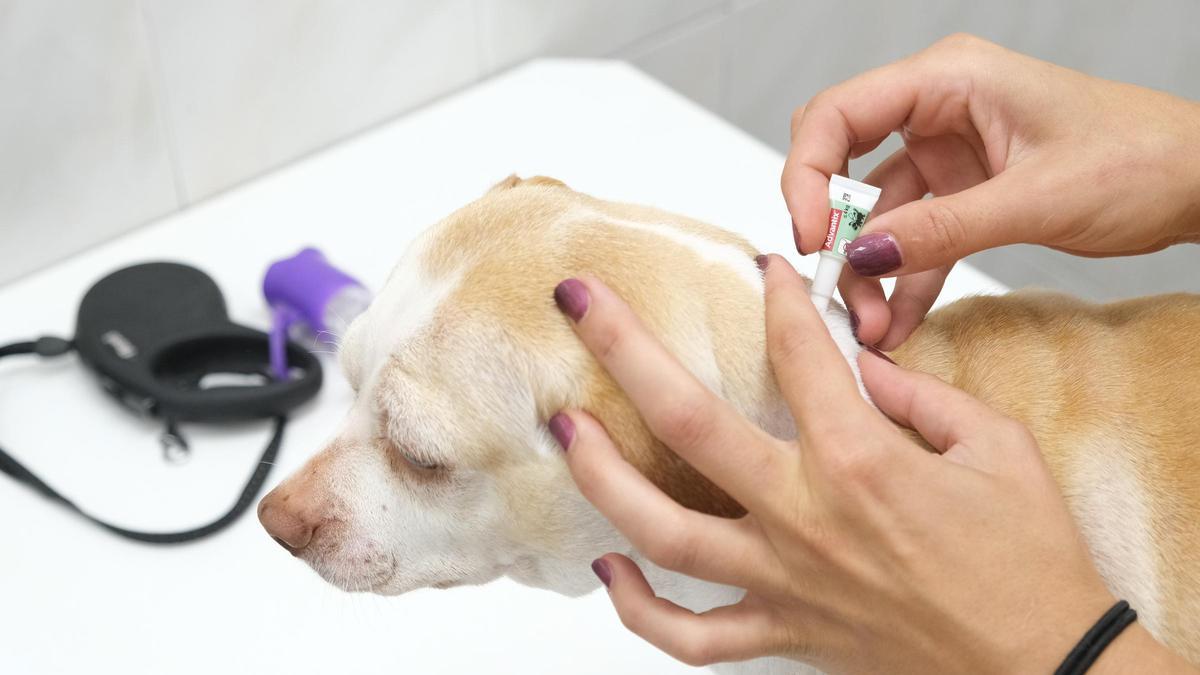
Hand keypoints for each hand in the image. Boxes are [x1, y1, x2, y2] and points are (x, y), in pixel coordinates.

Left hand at [548, 256, 1189, 672]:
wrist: (1047, 667)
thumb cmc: (1031, 561)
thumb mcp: (997, 447)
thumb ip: (919, 395)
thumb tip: (860, 363)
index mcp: (862, 461)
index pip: (796, 353)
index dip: (776, 297)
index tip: (762, 267)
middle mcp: (805, 517)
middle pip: (687, 422)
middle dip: (623, 348)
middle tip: (578, 302)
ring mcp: (784, 581)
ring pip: (662, 530)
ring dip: (601, 474)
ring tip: (564, 429)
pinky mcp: (784, 633)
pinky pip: (688, 635)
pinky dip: (636, 609)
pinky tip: (606, 569)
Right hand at [782, 34, 1199, 348]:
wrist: (1199, 182)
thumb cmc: (1143, 159)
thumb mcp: (1036, 198)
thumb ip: (942, 228)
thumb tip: (864, 255)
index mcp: (949, 78)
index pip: (837, 113)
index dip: (807, 175)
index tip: (811, 239)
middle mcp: (938, 108)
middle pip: (841, 162)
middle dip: (833, 229)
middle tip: (835, 284)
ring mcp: (947, 150)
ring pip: (875, 211)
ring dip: (868, 269)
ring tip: (872, 324)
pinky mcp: (962, 190)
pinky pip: (914, 237)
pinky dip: (903, 279)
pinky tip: (898, 321)